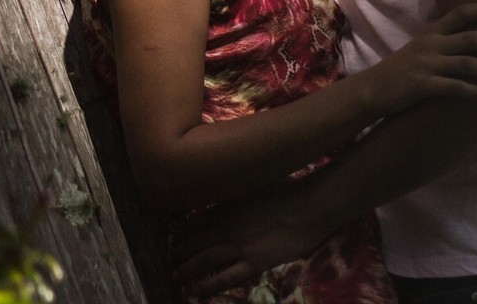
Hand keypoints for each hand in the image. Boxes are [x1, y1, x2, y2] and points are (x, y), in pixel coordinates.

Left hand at [169, 180, 325, 296]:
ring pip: (202, 261)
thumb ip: (233, 195)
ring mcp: (238, 246)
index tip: (171, 238)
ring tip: (175, 276)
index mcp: (224, 207)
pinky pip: (225, 278)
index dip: (178, 232)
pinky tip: (195, 292)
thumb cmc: (285, 190)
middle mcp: (225, 227)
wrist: (309, 206)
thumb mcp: (251, 185)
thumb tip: (223, 194)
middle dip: (177, 252)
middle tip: (168, 259)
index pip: (192, 222)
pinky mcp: (253, 262)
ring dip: (186, 270)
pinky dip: (208, 286)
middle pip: (192, 243)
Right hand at [362, 1, 476, 113]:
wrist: (373, 89)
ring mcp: (427, 65)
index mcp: (431, 34)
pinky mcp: (423, 84)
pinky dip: (473, 91)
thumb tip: (469, 44)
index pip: (460, 14)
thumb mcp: (419, 49)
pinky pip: (454, 87)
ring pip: (467, 64)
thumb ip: (441, 44)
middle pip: (470, 39)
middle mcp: (431, 46)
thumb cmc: (399, 70)